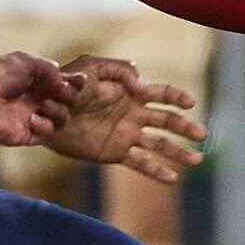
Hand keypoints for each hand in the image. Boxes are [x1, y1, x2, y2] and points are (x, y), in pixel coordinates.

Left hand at [0, 49, 78, 146]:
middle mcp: (39, 100)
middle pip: (69, 103)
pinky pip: (46, 134)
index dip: (76, 83)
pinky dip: (44, 125)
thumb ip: (48, 68)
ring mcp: (33, 117)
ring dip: (58, 110)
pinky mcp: (26, 133)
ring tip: (43, 103)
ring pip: (62, 119)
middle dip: (71, 96)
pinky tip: (32, 117)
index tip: (81, 80)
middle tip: (63, 91)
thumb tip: (64, 81)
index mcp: (39, 83)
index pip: (65, 85)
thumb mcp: (26, 61)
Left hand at [47, 52, 207, 182]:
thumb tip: (141, 87)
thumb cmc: (64, 83)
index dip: (177, 97)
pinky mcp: (114, 152)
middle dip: (185, 127)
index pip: (161, 93)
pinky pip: (140, 163)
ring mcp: (124, 134)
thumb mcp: (91, 65)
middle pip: (167, 120)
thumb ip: (119, 70)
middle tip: (202, 134)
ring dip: (178, 151)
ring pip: (159, 144)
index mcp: (129, 92)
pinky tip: (173, 179)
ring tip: (197, 159)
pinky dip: (157, 171)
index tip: (191, 103)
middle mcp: (132, 114)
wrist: (42, 108)